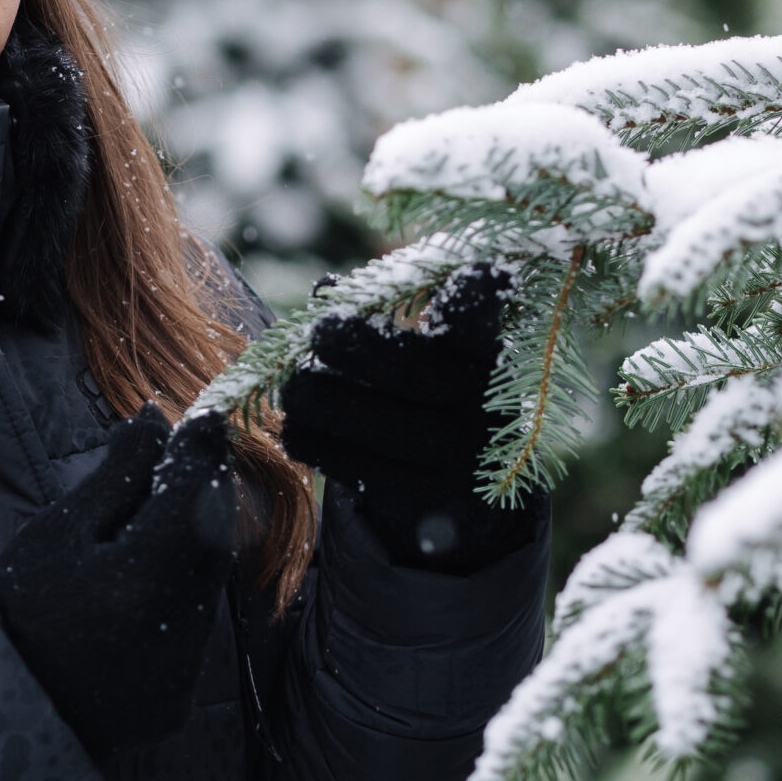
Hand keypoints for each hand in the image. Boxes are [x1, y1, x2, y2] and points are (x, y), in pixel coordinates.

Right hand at [0, 409, 245, 756]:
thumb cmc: (13, 607)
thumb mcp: (59, 530)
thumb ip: (119, 476)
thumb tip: (158, 419)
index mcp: (142, 578)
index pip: (196, 496)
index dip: (203, 453)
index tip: (205, 420)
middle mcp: (176, 630)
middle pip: (212, 543)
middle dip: (201, 499)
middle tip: (179, 465)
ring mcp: (181, 673)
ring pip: (206, 589)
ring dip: (192, 551)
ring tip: (151, 530)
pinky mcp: (177, 703)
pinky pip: (192, 634)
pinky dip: (176, 602)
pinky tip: (140, 593)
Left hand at [278, 263, 542, 571]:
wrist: (469, 491)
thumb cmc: (435, 394)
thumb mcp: (433, 353)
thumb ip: (392, 316)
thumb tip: (327, 287)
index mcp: (490, 360)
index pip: (483, 325)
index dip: (477, 299)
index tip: (468, 272)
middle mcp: (486, 410)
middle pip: (420, 374)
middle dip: (363, 348)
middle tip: (320, 330)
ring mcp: (464, 464)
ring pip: (392, 430)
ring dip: (329, 404)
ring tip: (291, 387)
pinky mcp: (433, 507)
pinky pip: (370, 478)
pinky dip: (325, 449)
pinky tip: (294, 431)